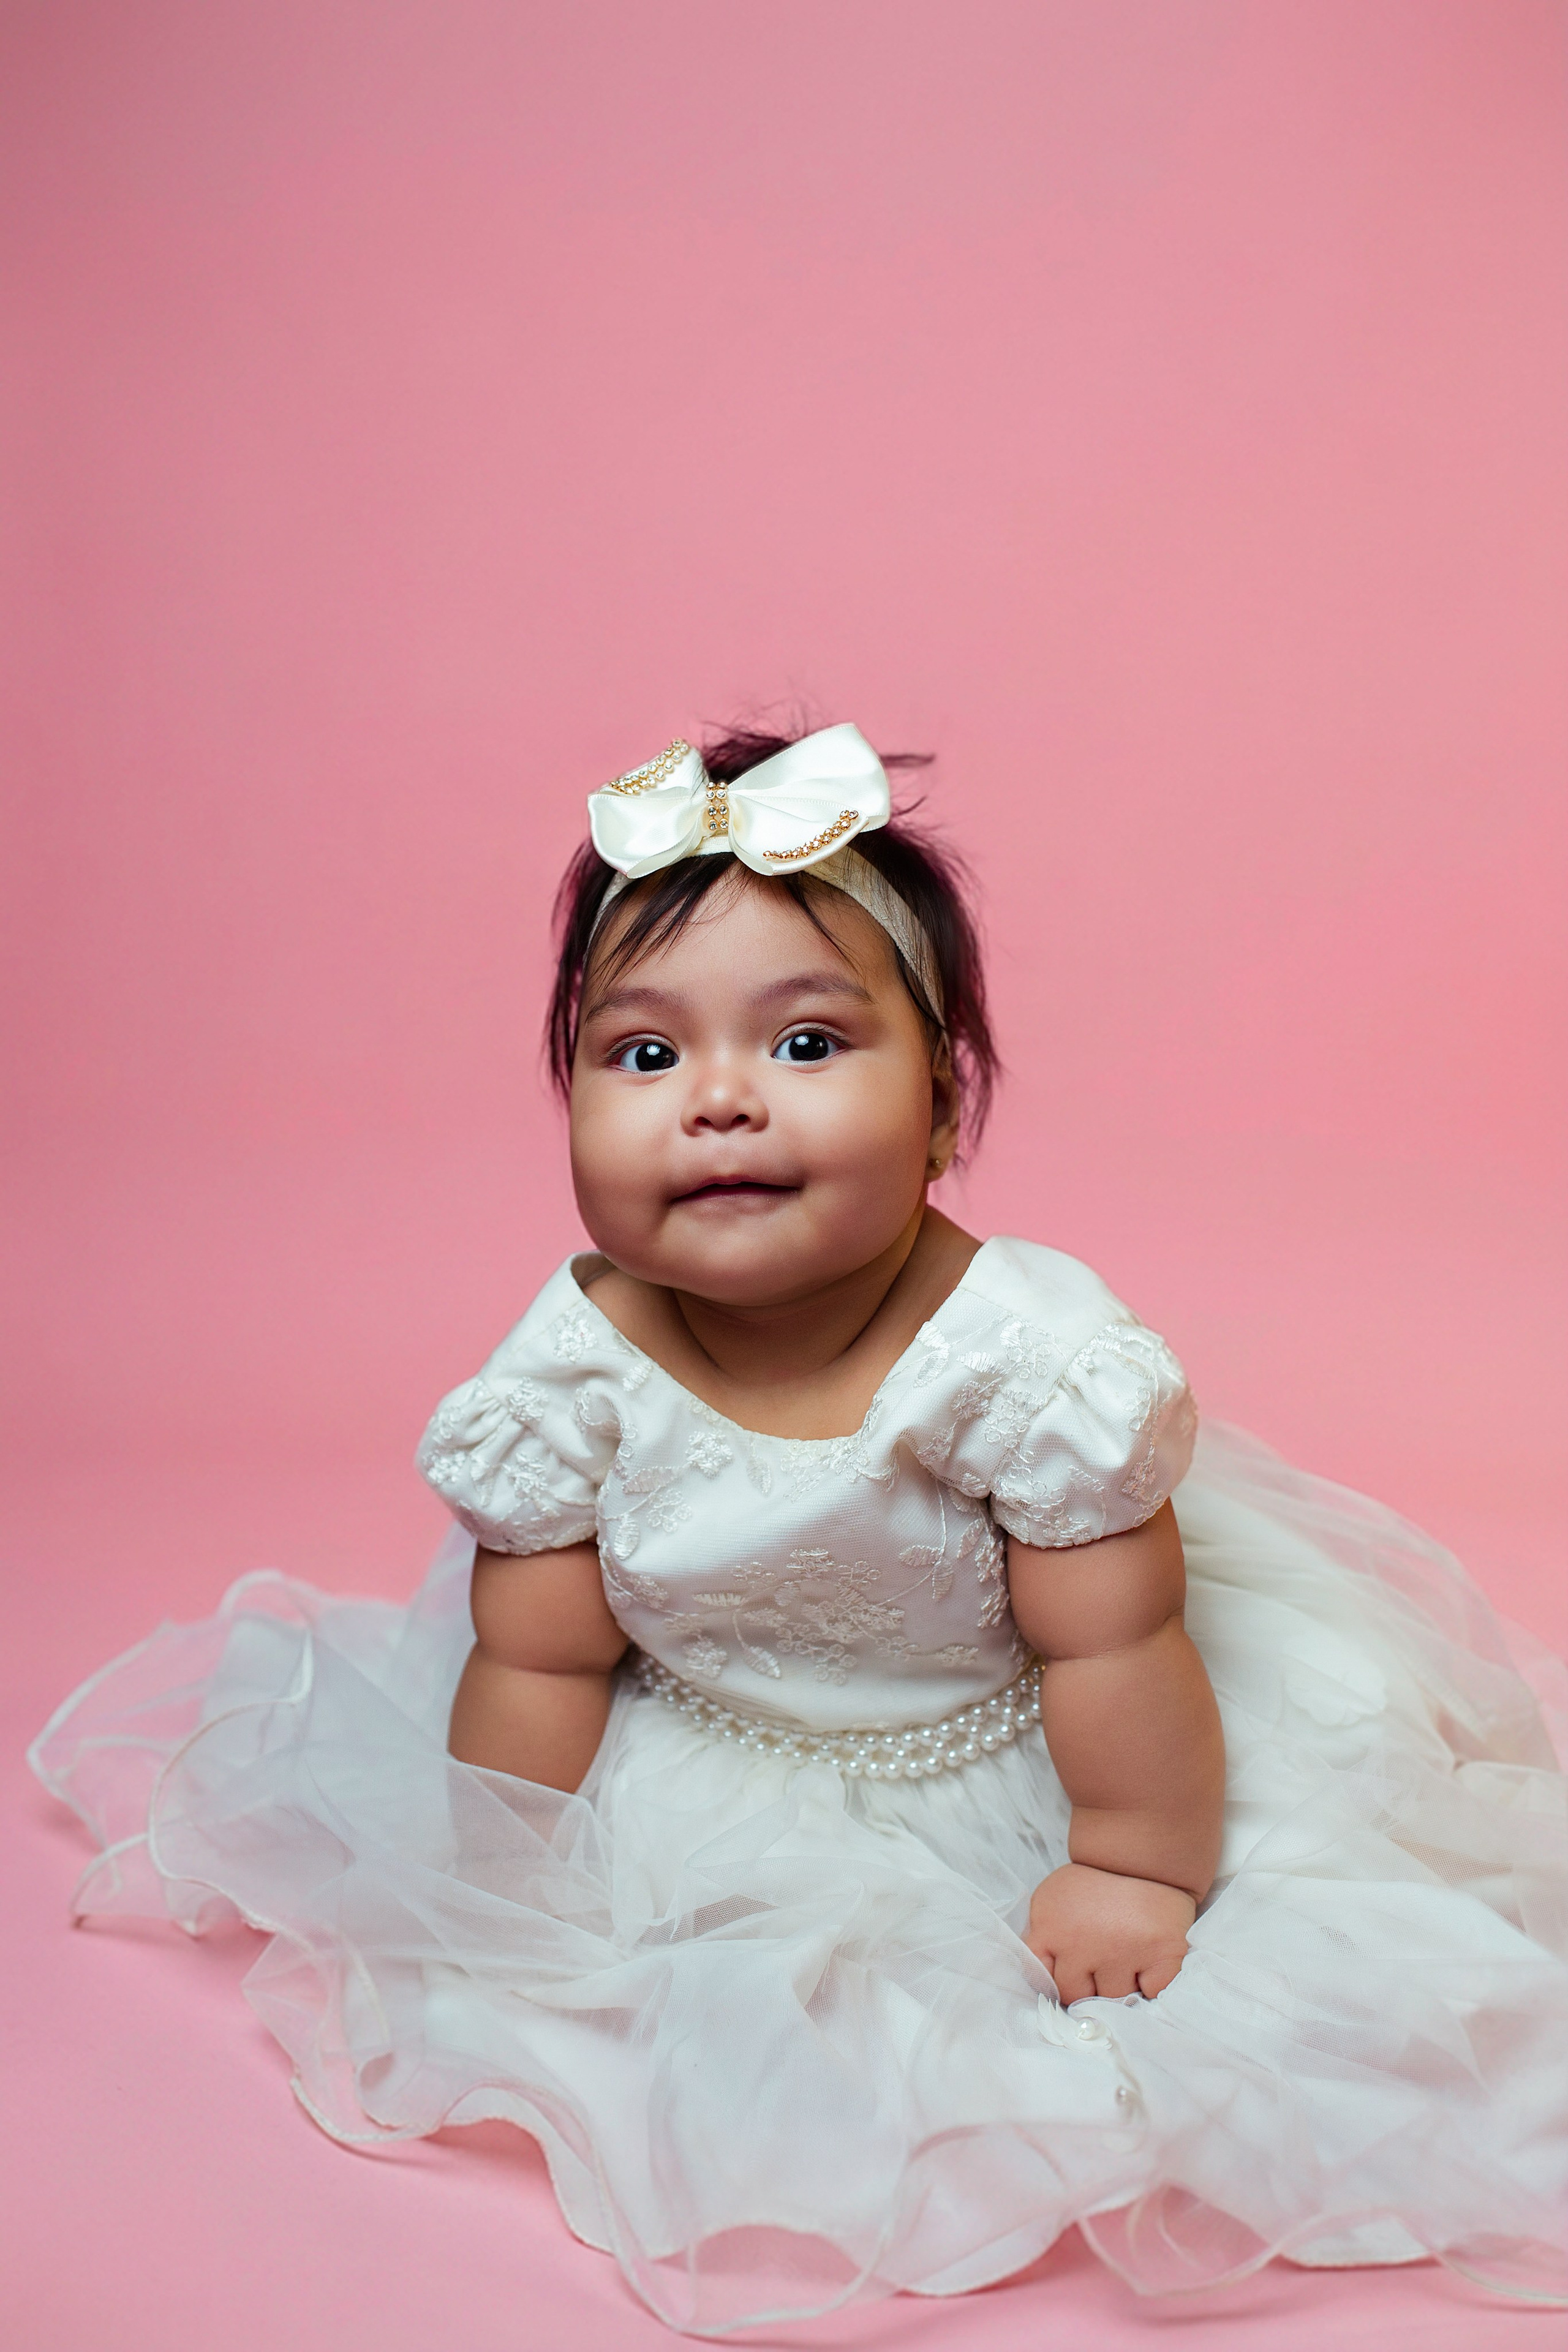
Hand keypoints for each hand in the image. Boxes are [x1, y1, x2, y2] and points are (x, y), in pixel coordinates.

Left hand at [1024, 1861, 1195, 2001]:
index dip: (1056, 1977)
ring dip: (1122, 1984)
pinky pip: (1152, 1992)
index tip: (1069, 1973)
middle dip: (1088, 1985)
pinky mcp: (1160, 1955)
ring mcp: (1121, 1953)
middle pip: (1075, 1995)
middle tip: (1104, 1957)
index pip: (1039, 1974)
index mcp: (1050, 1926)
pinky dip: (1153, 1983)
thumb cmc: (1097, 1882)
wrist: (1145, 1857)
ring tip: (1128, 1953)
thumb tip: (1048, 1980)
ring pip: (1114, 1998)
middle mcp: (1081, 1944)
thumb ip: (1046, 1937)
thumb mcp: (1054, 1901)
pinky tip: (1150, 1959)